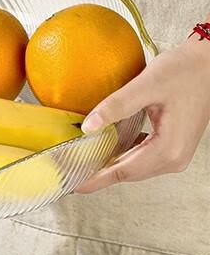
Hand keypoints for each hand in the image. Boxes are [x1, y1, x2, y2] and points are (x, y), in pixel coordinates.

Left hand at [76, 38, 209, 192]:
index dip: (94, 179)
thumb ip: (116, 106)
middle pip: (126, 174)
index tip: (70, 184)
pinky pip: (140, 158)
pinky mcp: (173, 147)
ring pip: (133, 168)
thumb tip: (88, 127)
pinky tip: (105, 147)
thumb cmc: (186, 70)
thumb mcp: (147, 85)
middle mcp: (174, 158)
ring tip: (80, 160)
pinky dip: (121, 155)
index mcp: (168, 149)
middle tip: (68, 170)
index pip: (122, 172)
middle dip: (97, 173)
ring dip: (108, 164)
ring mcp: (175, 155)